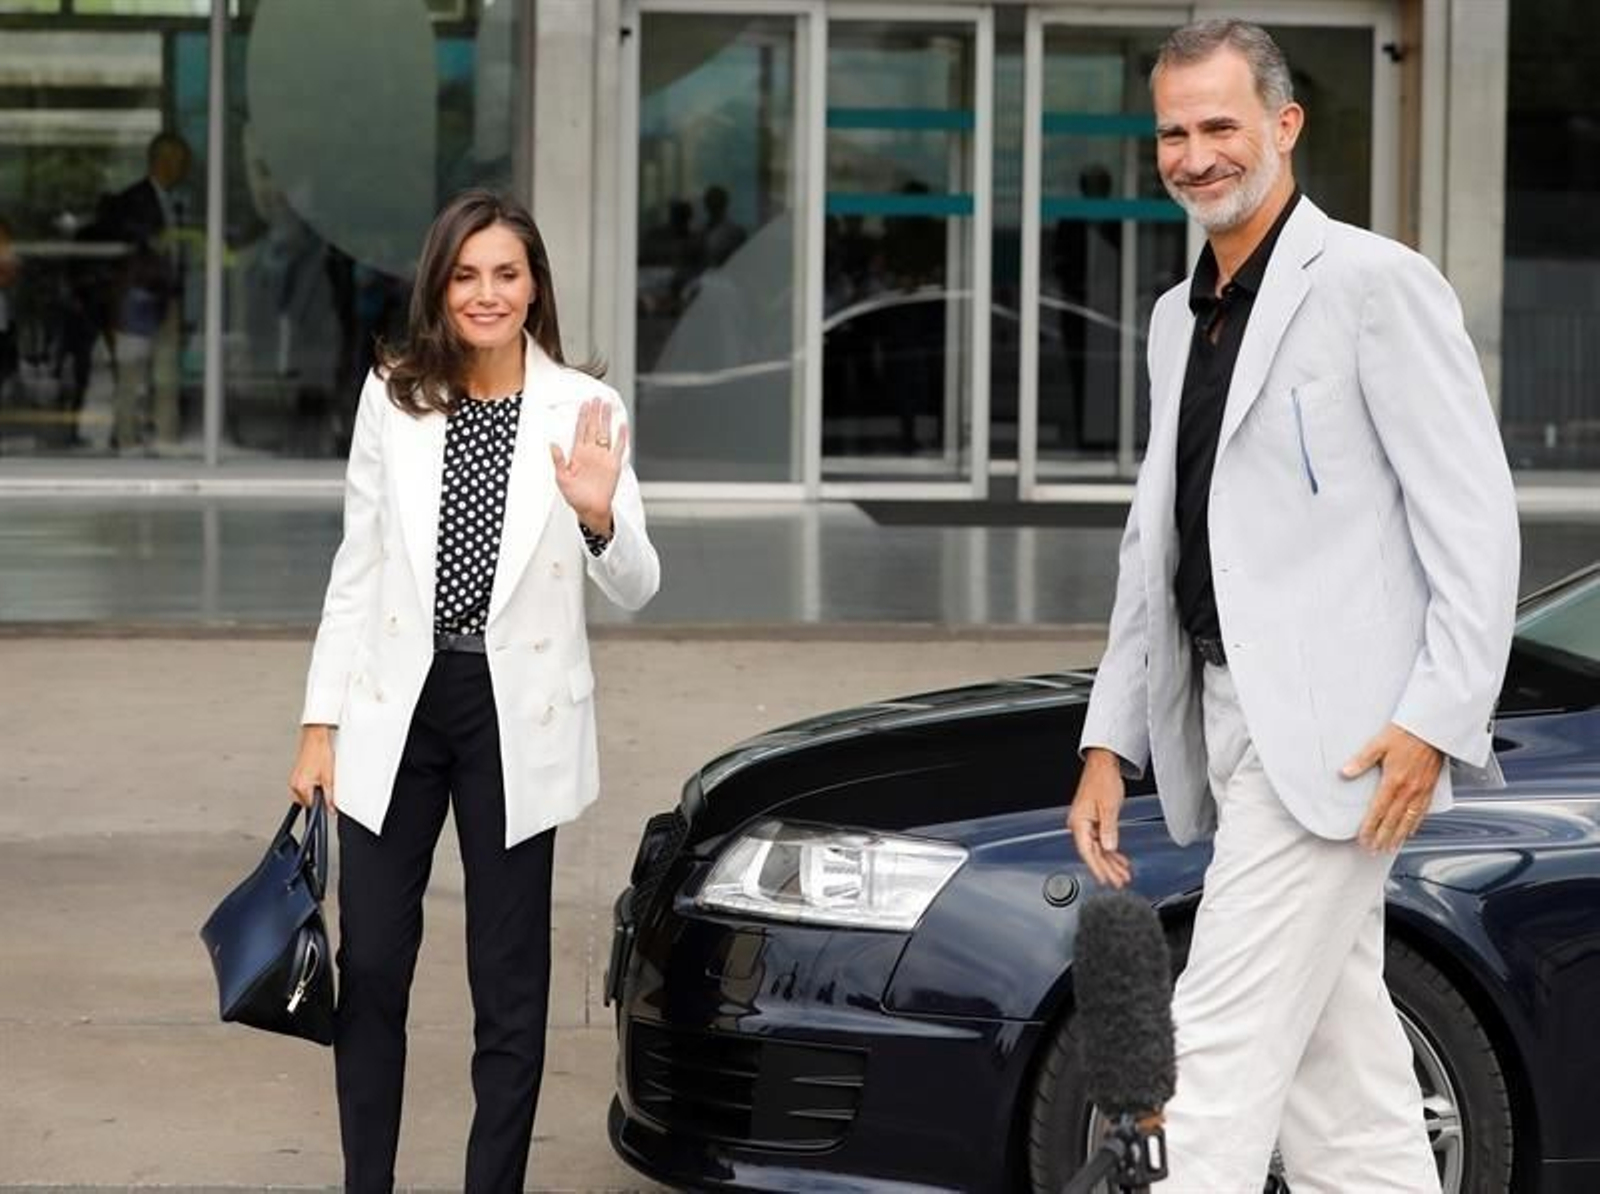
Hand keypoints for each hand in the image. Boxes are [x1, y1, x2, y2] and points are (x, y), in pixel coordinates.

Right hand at [289, 724, 336, 812]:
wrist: (315, 738)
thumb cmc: (320, 753)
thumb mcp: (329, 777)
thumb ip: (329, 796)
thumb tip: (331, 808)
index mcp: (301, 787)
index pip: (311, 806)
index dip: (321, 805)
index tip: (327, 802)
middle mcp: (294, 784)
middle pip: (306, 801)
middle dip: (315, 798)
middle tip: (325, 786)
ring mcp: (293, 779)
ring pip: (303, 794)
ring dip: (312, 791)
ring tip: (321, 778)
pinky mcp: (295, 774)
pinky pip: (301, 786)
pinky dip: (309, 785)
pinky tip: (316, 775)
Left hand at [550, 397, 626, 536]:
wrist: (591, 510)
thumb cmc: (576, 497)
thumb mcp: (561, 478)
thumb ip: (559, 461)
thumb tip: (553, 444)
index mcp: (578, 455)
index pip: (581, 430)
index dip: (582, 417)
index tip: (584, 404)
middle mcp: (591, 453)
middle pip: (594, 428)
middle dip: (595, 413)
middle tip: (597, 399)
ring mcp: (603, 458)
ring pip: (606, 433)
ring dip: (606, 420)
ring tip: (607, 406)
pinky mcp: (614, 465)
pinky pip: (618, 448)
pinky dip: (621, 437)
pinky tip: (622, 426)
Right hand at [1068, 749, 1131, 887]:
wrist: (1103, 764)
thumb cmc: (1102, 780)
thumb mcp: (1108, 806)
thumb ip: (1109, 829)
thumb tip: (1109, 848)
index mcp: (1079, 822)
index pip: (1087, 851)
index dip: (1097, 868)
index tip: (1105, 880)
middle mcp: (1080, 825)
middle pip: (1093, 853)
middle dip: (1107, 869)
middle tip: (1119, 881)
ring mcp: (1087, 824)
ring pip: (1099, 849)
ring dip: (1111, 862)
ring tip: (1122, 875)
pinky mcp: (1094, 821)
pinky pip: (1102, 841)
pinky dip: (1112, 851)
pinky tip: (1120, 860)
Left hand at [1345, 724, 1443, 851]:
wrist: (1432, 728)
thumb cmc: (1406, 733)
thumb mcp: (1378, 743)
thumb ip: (1361, 760)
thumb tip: (1344, 772)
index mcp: (1394, 781)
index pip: (1378, 811)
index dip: (1370, 827)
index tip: (1363, 839)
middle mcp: (1409, 790)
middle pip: (1393, 820)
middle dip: (1383, 838)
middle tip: (1374, 850)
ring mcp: (1421, 790)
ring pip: (1409, 820)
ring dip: (1398, 836)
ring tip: (1390, 847)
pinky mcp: (1430, 788)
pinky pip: (1423, 812)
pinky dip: (1415, 825)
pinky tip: (1410, 831)